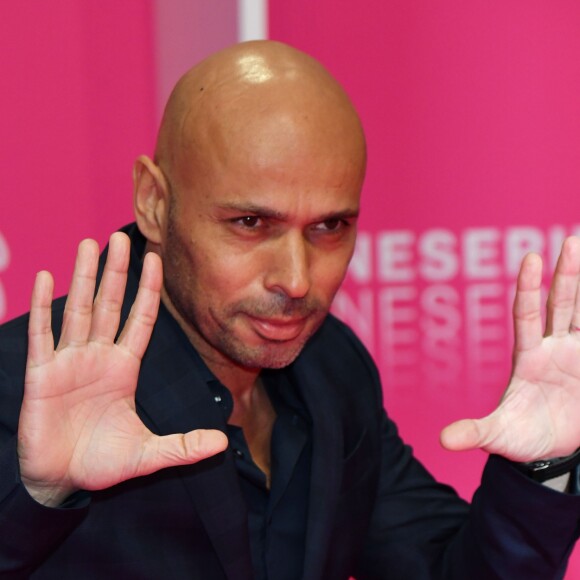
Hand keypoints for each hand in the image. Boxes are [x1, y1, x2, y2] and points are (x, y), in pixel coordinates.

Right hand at [18, 233, 227, 506]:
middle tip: (120, 238)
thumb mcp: (149, 454)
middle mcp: (98, 357)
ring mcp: (69, 362)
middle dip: (116, 273)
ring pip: (78, 310)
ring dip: (82, 278)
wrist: (62, 480)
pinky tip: (46, 279)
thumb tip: (222, 444)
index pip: (140, 319)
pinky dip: (43, 307)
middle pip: (110, 305)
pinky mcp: (42, 375)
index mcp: (124, 368)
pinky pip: (42, 334)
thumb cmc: (103, 463)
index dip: (148, 290)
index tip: (155, 259)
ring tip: (87, 246)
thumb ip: (184, 446)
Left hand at [441, 236, 579, 461]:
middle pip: (561, 305)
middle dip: (568, 275)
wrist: (549, 451)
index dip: (529, 288)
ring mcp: (577, 356)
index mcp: (528, 358)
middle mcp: (553, 349)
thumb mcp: (498, 436)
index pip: (527, 316)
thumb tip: (442, 441)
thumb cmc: (520, 438)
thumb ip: (475, 432)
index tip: (531, 259)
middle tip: (572, 242)